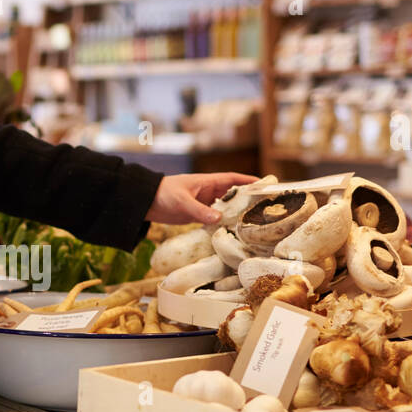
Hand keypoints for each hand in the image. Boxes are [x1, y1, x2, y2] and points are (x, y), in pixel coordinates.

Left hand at [145, 172, 261, 225]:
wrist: (146, 202)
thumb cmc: (163, 194)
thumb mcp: (182, 202)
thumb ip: (199, 211)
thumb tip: (218, 220)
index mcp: (208, 182)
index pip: (233, 179)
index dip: (249, 181)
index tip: (265, 184)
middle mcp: (209, 192)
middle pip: (233, 195)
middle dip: (247, 199)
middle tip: (265, 208)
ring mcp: (204, 204)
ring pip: (225, 208)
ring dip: (236, 214)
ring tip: (253, 222)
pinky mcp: (197, 215)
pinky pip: (215, 219)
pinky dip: (223, 224)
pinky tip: (232, 232)